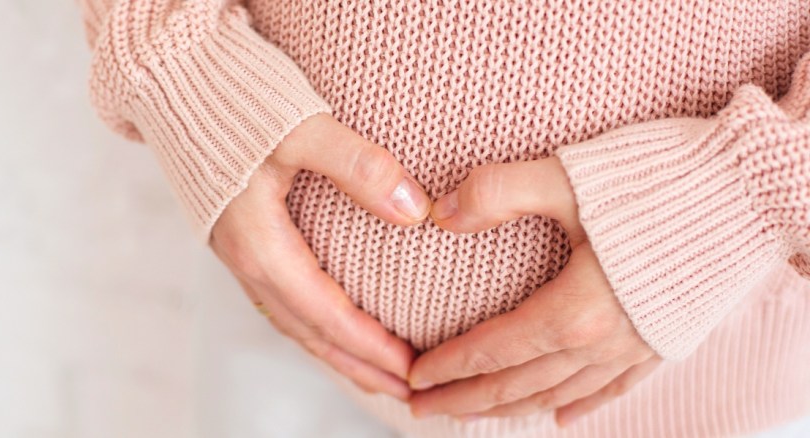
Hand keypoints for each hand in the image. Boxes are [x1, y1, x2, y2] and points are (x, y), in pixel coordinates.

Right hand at [210, 113, 431, 399]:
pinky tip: (331, 324)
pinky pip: (280, 299)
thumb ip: (357, 166)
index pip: (325, 314)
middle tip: (407, 391)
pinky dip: (312, 324)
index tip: (413, 368)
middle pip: (308, 332)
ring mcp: (238, 251)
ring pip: (292, 320)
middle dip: (358, 367)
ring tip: (375, 375)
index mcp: (260, 245)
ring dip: (335, 352)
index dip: (370, 346)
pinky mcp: (239, 237)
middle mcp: (245, 259)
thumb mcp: (299, 128)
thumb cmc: (232, 100)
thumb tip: (414, 211)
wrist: (171, 78)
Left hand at [407, 158, 661, 425]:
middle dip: (464, 400)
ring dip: (509, 409)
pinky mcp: (665, 341)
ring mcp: (637, 348)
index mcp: (574, 311)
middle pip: (517, 385)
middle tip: (420, 409)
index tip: (412, 379)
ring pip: (558, 395)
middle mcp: (603, 343)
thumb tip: (438, 213)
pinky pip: (613, 390)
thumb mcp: (570, 178)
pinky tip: (560, 418)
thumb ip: (498, 192)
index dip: (448, 367)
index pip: (492, 350)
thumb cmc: (662, 180)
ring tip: (473, 414)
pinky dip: (579, 406)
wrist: (756, 190)